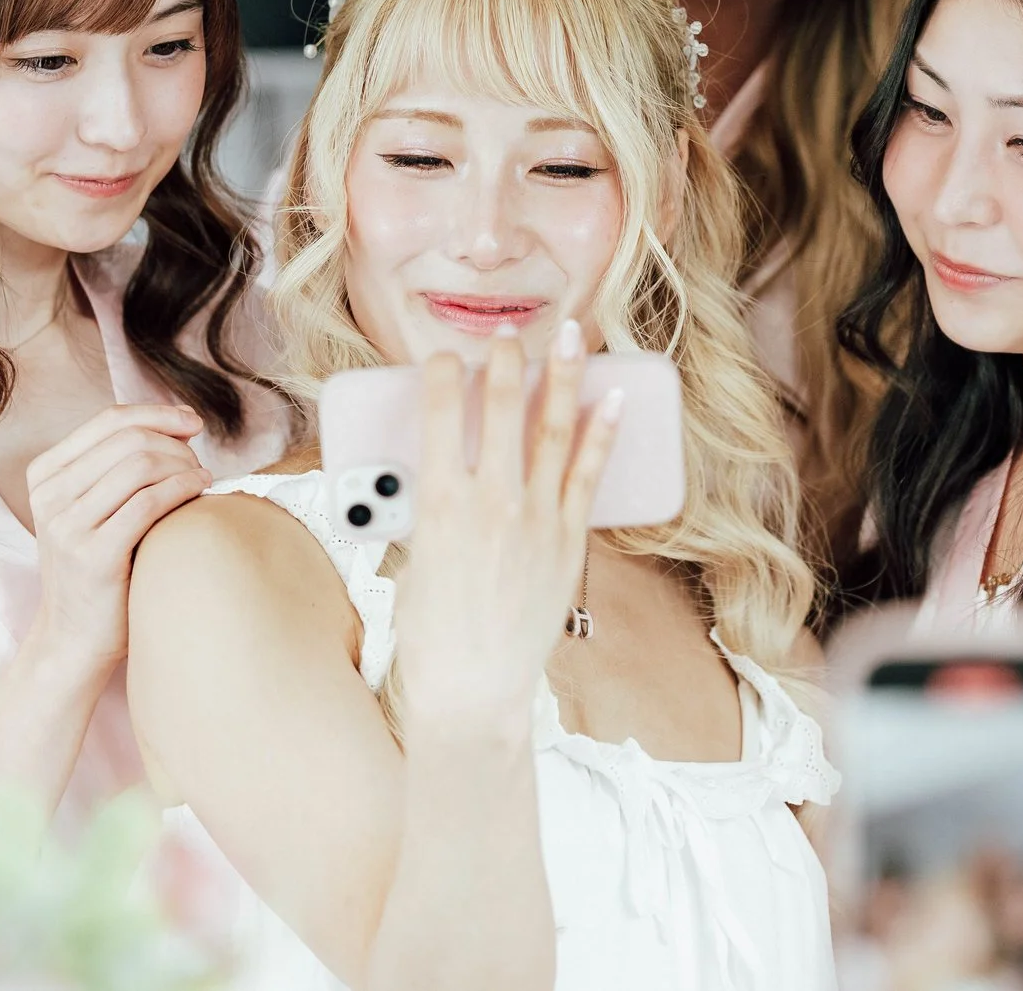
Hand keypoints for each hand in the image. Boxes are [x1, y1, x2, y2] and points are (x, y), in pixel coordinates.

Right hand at [25, 404, 212, 674]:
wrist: (74, 640)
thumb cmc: (100, 569)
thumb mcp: (94, 509)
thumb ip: (119, 466)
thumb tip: (179, 422)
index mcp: (45, 474)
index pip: (109, 420)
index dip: (158, 413)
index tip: (193, 423)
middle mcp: (49, 495)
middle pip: (129, 439)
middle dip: (175, 443)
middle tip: (199, 463)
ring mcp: (66, 526)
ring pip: (140, 465)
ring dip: (183, 465)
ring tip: (202, 481)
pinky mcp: (92, 556)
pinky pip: (148, 502)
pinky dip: (183, 489)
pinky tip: (200, 494)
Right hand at [391, 319, 622, 740]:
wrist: (472, 691)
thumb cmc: (430, 632)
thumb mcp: (410, 558)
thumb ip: (427, 507)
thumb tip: (439, 471)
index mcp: (436, 501)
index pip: (438, 411)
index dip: (442, 372)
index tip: (444, 354)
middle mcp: (490, 501)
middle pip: (501, 407)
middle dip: (506, 359)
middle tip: (510, 331)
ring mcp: (535, 519)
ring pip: (553, 429)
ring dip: (562, 375)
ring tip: (572, 334)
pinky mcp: (568, 541)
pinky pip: (589, 475)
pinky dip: (602, 433)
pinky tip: (612, 399)